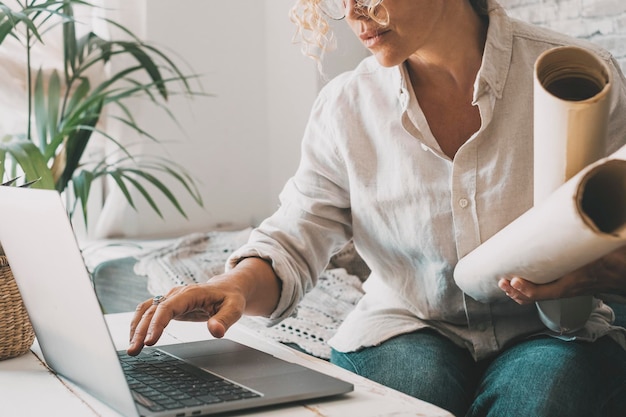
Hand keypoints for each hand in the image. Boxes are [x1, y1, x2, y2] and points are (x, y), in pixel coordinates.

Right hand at [127, 275, 246, 355]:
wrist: (228, 288)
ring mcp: (171, 298)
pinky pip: (148, 312)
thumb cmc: (231, 298)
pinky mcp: (169, 304)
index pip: (168, 307)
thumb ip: (225, 320)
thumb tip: (215, 331)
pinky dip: (139, 324)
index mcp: (191, 293)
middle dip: (140, 330)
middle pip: (153, 310)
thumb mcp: (235, 308)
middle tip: (134, 351)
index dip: (157, 323)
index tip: (150, 341)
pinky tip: (134, 338)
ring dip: (135, 328)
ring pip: (146, 310)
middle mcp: (177, 293)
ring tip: (131, 349)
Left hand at [498, 245, 625, 304]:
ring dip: (519, 292)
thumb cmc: (613, 259)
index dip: (526, 289)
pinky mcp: (565, 285)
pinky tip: (519, 281)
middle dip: (515, 292)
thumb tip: (574, 217)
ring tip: (505, 283)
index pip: (545, 293)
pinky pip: (543, 292)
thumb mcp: (597, 248)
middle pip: (536, 298)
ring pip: (538, 297)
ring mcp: (565, 288)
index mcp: (573, 281)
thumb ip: (583, 237)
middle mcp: (567, 288)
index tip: (513, 280)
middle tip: (502, 281)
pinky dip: (528, 290)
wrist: (623, 270)